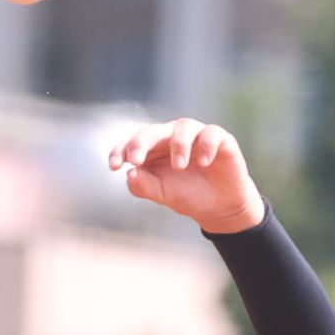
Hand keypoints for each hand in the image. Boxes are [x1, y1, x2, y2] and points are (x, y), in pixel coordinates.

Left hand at [107, 120, 265, 235]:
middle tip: (135, 160)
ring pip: (183, 127)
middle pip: (153, 131)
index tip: (114, 166)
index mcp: (153, 149)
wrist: (219, 207)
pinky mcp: (220, 139)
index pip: (133, 143)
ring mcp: (196, 135)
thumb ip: (144, 186)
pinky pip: (211, 134)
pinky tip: (204, 163)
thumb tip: (129, 174)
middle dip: (141, 143)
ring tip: (178, 165)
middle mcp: (172, 136)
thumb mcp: (163, 194)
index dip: (121, 151)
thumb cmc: (186, 195)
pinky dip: (206, 146)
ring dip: (178, 145)